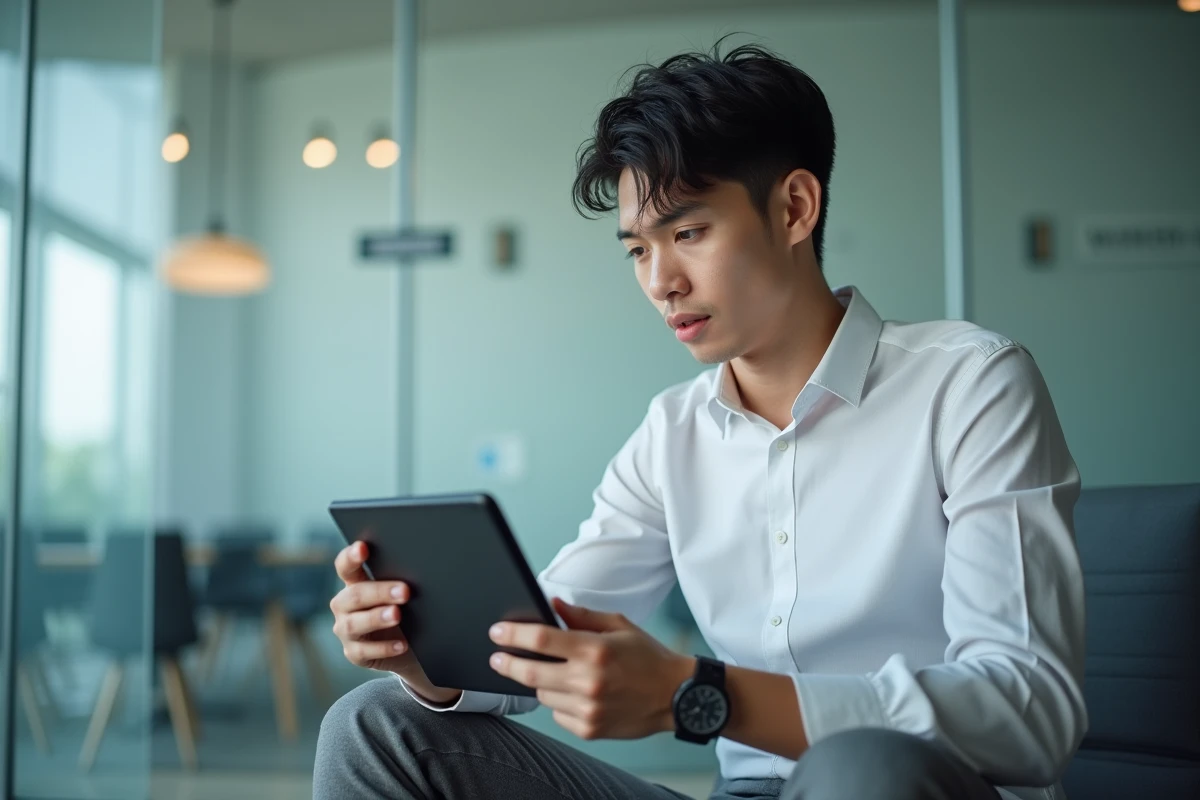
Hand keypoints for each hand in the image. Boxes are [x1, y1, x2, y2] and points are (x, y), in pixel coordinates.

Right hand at [331, 541, 416, 673]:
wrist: (412, 648)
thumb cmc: (407, 611)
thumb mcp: (402, 595)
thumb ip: (401, 582)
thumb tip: (423, 568)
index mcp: (354, 583)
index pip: (345, 567)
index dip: (350, 557)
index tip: (363, 547)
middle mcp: (344, 605)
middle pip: (354, 595)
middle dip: (380, 592)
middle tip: (405, 591)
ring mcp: (346, 630)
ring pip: (354, 624)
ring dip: (376, 618)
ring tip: (397, 615)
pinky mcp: (353, 653)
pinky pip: (364, 652)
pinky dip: (384, 648)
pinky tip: (402, 644)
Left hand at [488, 597, 694, 740]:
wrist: (676, 696)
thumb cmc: (649, 658)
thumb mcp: (619, 625)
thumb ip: (582, 616)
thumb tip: (552, 605)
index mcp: (594, 649)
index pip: (540, 639)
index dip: (512, 634)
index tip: (497, 632)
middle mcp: (588, 680)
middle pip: (530, 672)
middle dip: (506, 663)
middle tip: (496, 657)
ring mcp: (588, 708)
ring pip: (542, 695)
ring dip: (540, 682)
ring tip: (557, 673)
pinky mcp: (590, 729)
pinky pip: (557, 715)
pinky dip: (559, 703)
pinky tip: (576, 694)